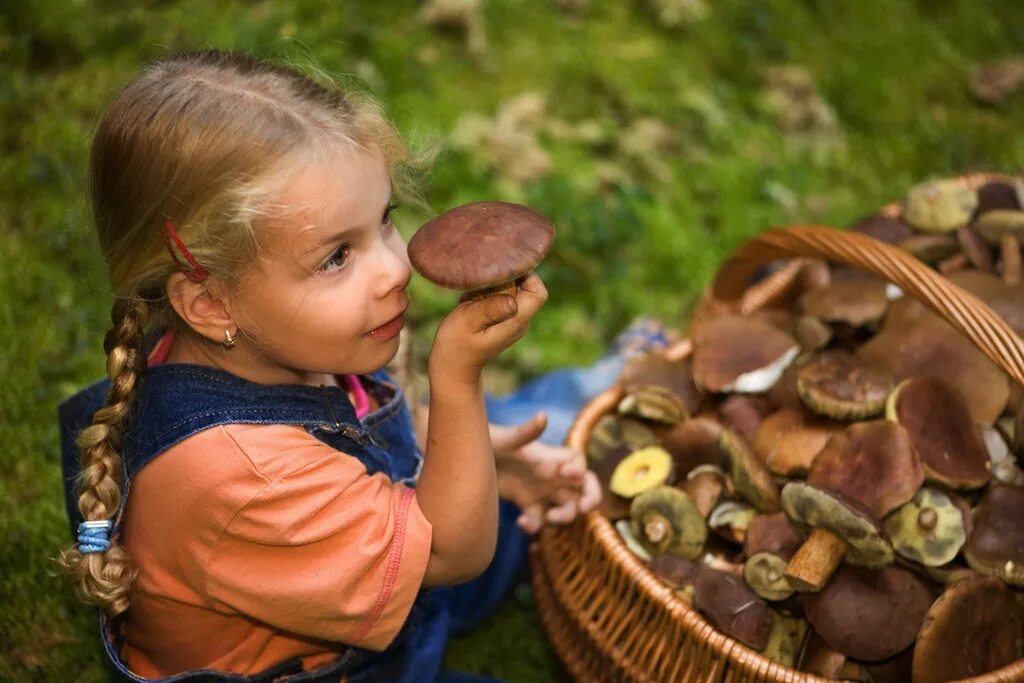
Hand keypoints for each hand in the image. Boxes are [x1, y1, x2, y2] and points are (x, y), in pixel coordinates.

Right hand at [429, 273, 547, 386]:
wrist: (452, 367)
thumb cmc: (456, 345)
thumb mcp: (467, 323)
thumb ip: (489, 309)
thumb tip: (513, 300)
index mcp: (516, 321)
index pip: (538, 292)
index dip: (525, 276)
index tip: (500, 272)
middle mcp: (519, 320)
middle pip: (525, 287)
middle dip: (504, 278)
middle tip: (478, 286)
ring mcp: (511, 320)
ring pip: (511, 289)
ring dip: (491, 287)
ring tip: (471, 298)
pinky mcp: (500, 319)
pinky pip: (500, 296)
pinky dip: (485, 294)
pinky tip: (469, 303)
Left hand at [491, 412, 601, 533]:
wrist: (462, 457)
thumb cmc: (485, 441)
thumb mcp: (504, 439)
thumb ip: (525, 432)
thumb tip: (543, 416)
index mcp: (548, 457)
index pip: (577, 462)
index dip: (581, 470)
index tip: (569, 476)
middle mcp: (549, 474)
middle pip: (582, 487)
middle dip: (589, 499)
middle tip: (582, 510)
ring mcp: (538, 490)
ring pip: (566, 507)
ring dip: (563, 517)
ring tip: (546, 519)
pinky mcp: (524, 503)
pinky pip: (539, 519)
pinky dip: (535, 525)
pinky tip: (520, 523)